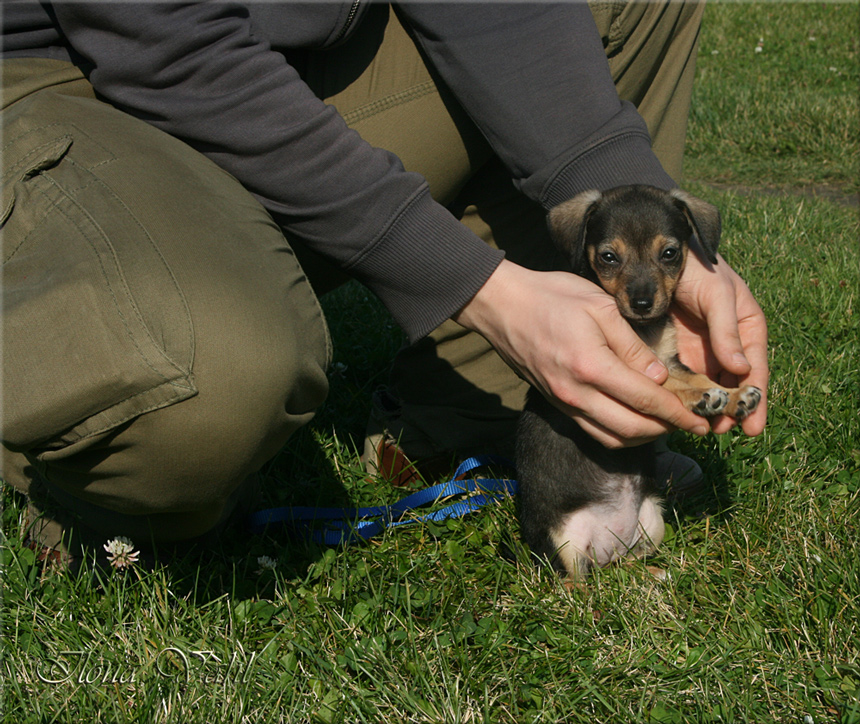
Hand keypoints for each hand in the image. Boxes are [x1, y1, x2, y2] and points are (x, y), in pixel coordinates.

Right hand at [453, 259, 711, 447]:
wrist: (502, 306)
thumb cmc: (552, 297)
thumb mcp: (600, 306)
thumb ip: (633, 345)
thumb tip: (660, 378)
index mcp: (591, 366)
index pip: (645, 400)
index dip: (679, 413)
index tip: (702, 418)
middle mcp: (576, 393)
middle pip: (632, 429)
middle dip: (668, 430)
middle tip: (694, 425)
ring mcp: (564, 402)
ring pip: (612, 437)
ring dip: (645, 436)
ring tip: (668, 424)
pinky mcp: (557, 403)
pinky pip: (594, 430)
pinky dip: (620, 433)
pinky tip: (635, 420)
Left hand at [671, 249, 768, 435]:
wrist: (660, 257)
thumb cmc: (700, 269)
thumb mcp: (718, 295)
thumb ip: (727, 330)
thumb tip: (741, 370)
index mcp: (747, 330)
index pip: (754, 370)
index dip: (754, 399)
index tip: (752, 426)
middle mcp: (725, 345)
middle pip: (730, 385)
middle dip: (729, 410)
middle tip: (722, 431)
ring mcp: (699, 350)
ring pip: (705, 387)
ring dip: (705, 407)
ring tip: (702, 428)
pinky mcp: (674, 352)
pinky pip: (680, 378)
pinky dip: (681, 395)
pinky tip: (677, 411)